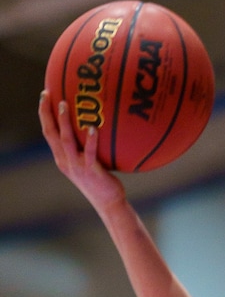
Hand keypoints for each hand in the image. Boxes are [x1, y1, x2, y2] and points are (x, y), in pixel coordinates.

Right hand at [39, 91, 125, 212]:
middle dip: (46, 113)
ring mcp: (77, 166)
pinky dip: (90, 140)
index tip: (45, 96)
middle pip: (50, 133)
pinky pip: (89, 153)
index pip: (48, 132)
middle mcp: (65, 161)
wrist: (108, 202)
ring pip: (66, 140)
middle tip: (47, 94)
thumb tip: (95, 121)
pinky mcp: (91, 171)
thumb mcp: (89, 160)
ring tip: (64, 104)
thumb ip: (86, 144)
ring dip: (63, 122)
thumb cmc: (102, 179)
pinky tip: (93, 128)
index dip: (44, 114)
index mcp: (62, 157)